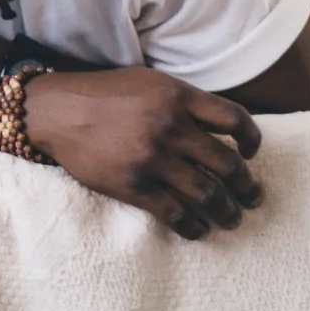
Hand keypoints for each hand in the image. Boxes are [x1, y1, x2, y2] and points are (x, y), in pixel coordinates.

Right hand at [22, 68, 263, 240]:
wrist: (57, 111)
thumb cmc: (104, 94)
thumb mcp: (150, 83)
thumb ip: (184, 101)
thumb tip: (221, 127)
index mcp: (177, 97)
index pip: (234, 120)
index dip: (251, 140)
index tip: (251, 153)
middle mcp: (170, 127)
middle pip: (228, 164)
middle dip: (247, 186)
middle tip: (252, 197)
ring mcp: (152, 158)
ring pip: (208, 194)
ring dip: (228, 211)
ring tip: (233, 218)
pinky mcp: (133, 186)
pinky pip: (175, 213)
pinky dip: (193, 226)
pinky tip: (198, 228)